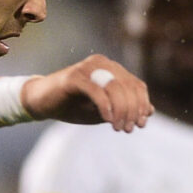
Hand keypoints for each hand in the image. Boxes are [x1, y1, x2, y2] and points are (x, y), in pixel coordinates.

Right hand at [24, 55, 152, 131]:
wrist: (42, 102)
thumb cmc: (74, 105)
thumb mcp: (104, 110)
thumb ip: (124, 108)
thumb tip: (150, 111)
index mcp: (112, 69)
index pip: (136, 85)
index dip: (142, 105)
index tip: (141, 124)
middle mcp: (102, 64)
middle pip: (128, 87)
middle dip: (132, 111)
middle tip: (128, 129)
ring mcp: (87, 68)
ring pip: (115, 88)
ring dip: (121, 111)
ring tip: (118, 127)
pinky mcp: (74, 77)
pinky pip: (96, 91)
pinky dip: (105, 106)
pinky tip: (107, 119)